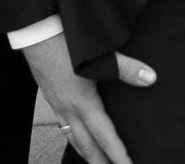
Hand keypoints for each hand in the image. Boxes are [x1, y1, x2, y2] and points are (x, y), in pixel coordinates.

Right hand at [25, 32, 154, 163]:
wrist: (35, 33)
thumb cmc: (64, 42)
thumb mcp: (99, 55)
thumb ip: (126, 68)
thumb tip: (150, 78)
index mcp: (83, 102)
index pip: (104, 137)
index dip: (118, 155)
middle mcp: (68, 109)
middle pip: (87, 146)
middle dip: (101, 163)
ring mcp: (57, 104)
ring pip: (73, 137)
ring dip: (87, 153)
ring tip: (97, 162)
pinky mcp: (50, 96)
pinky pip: (64, 125)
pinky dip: (74, 136)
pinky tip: (78, 133)